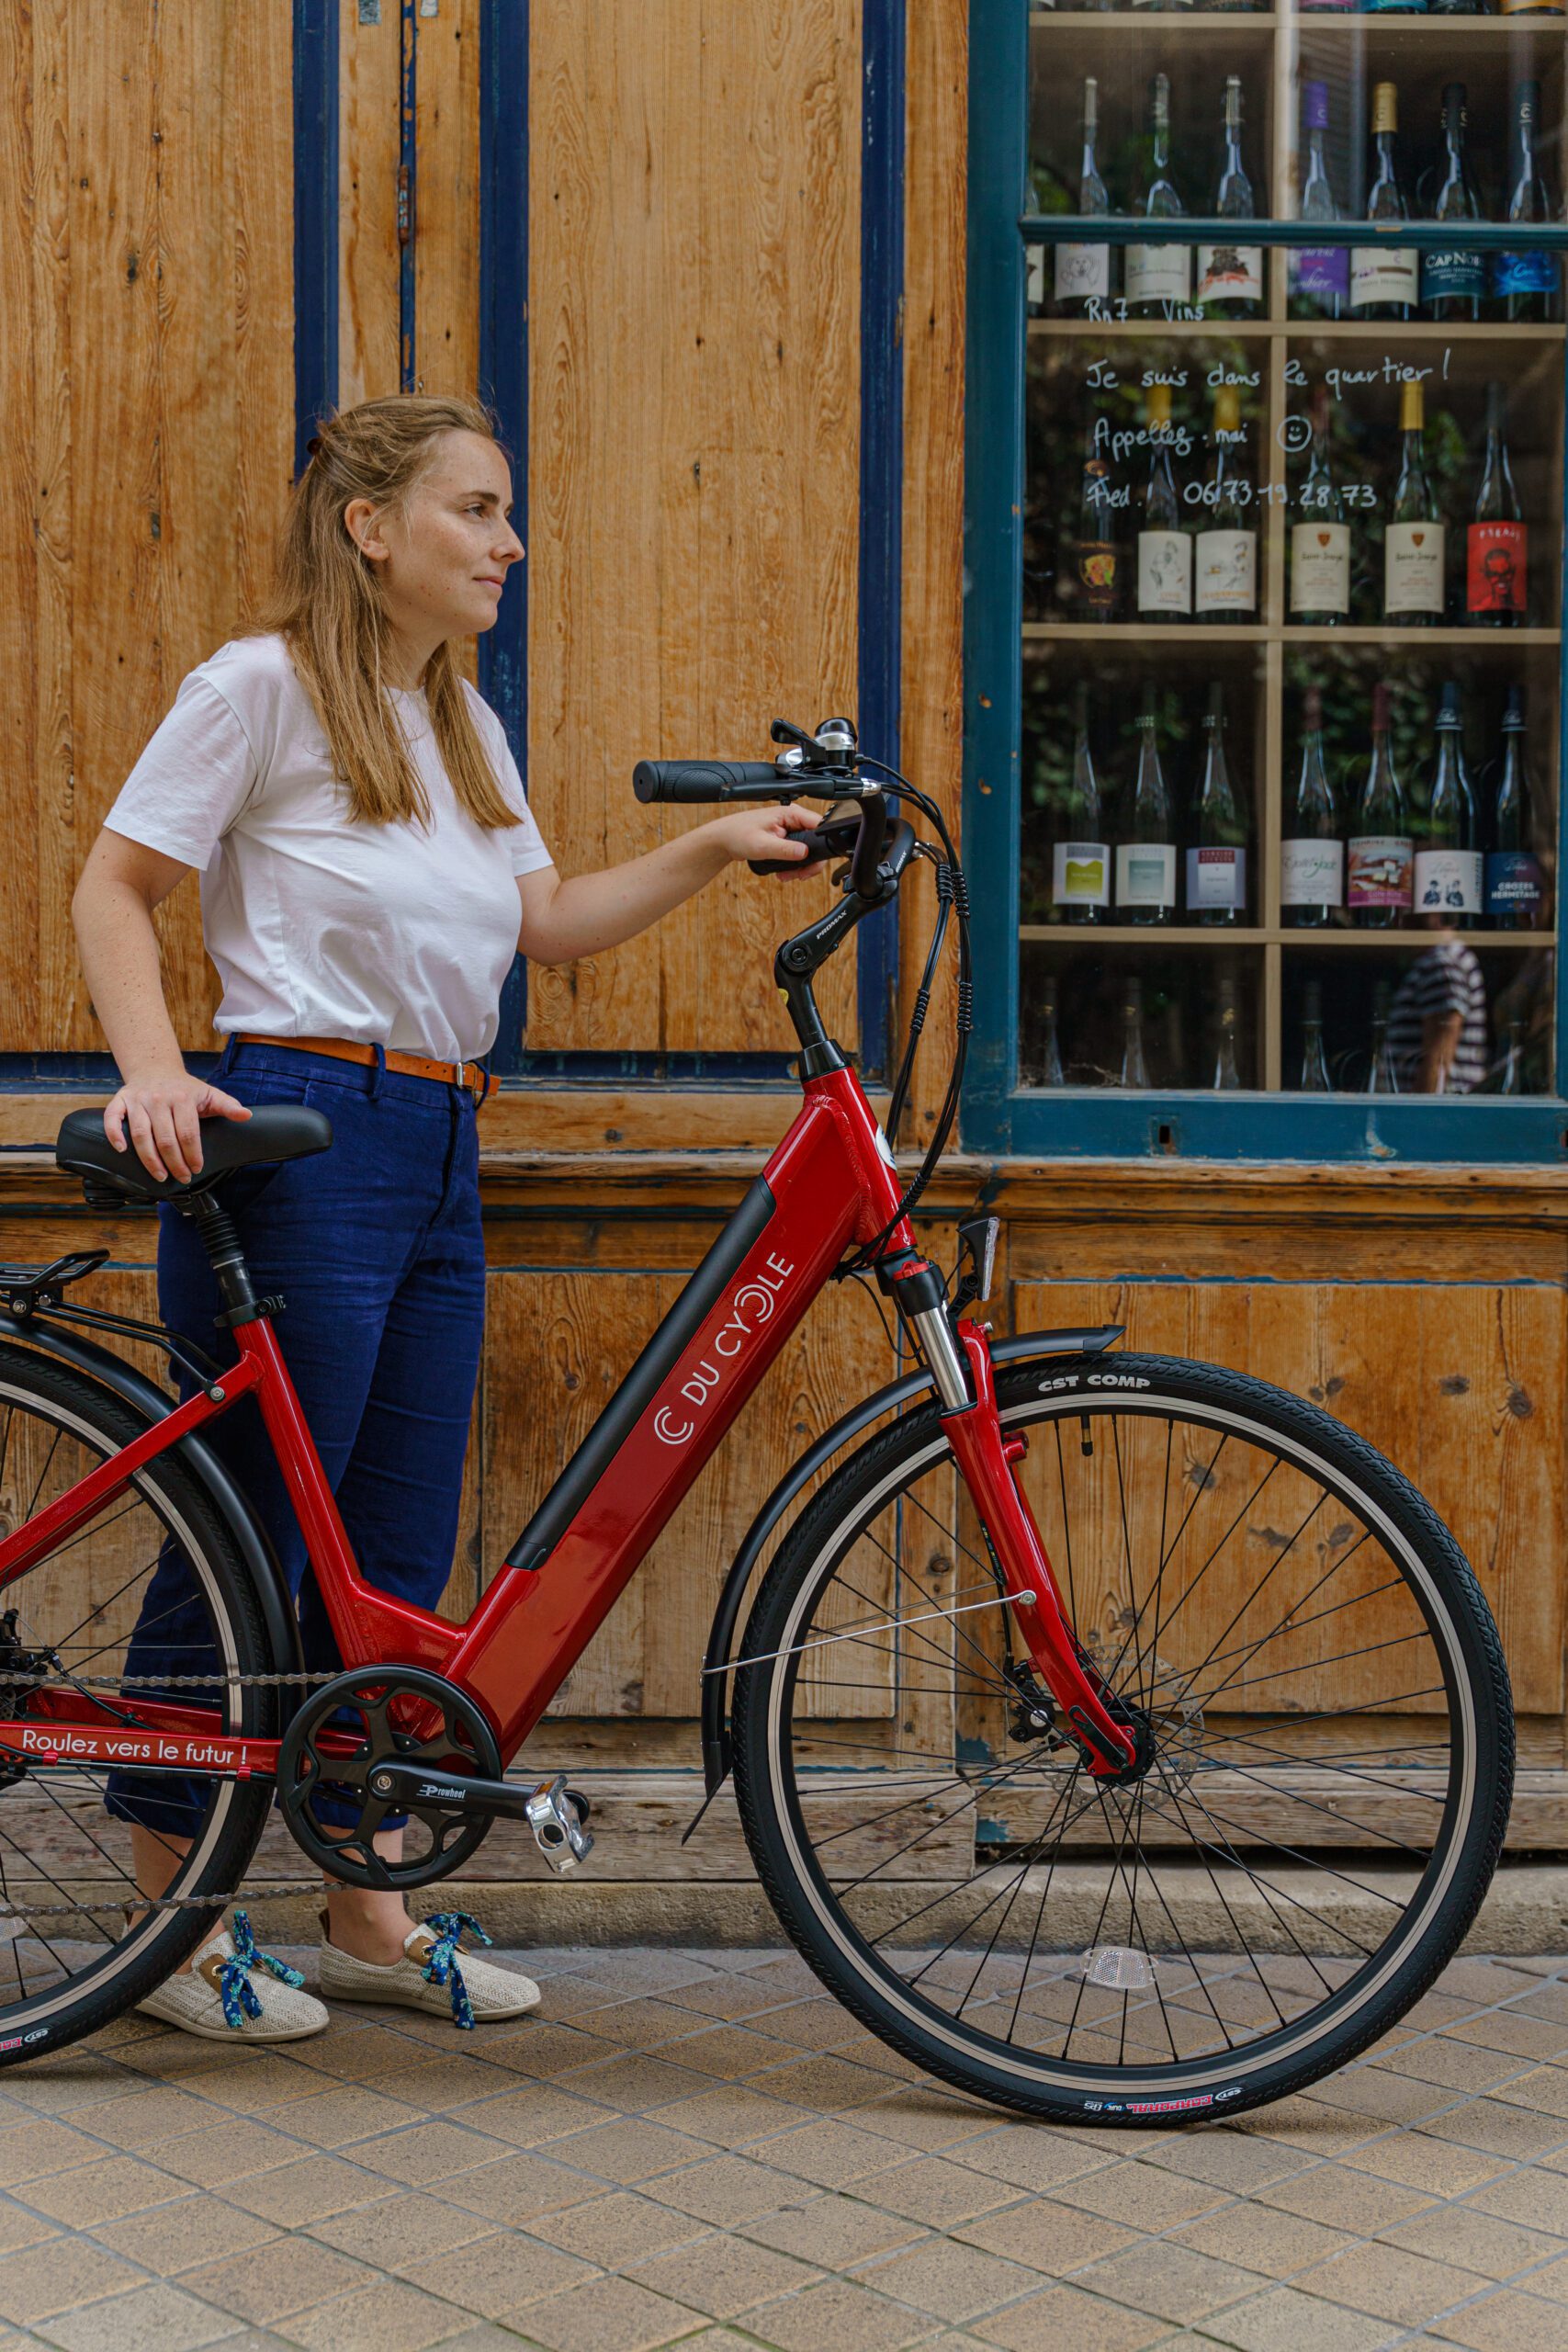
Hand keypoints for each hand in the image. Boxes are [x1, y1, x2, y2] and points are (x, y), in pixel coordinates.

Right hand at [104, 1072, 251, 1185]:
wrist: (156, 1069)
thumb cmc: (185, 1088)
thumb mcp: (209, 1094)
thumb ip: (228, 1106)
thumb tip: (247, 1115)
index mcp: (182, 1098)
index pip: (188, 1133)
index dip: (192, 1154)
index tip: (196, 1169)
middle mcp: (158, 1099)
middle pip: (165, 1138)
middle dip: (174, 1163)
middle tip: (181, 1178)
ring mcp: (138, 1100)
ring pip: (140, 1134)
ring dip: (149, 1159)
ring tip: (160, 1176)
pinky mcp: (121, 1100)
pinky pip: (113, 1118)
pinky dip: (114, 1134)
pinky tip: (122, 1150)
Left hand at [708, 803, 819, 875]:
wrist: (724, 839)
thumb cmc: (738, 835)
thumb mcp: (763, 845)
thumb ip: (785, 849)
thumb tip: (804, 852)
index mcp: (790, 813)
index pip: (818, 825)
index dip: (821, 843)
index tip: (813, 861)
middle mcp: (792, 819)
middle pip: (816, 840)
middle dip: (810, 861)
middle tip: (800, 875)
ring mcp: (790, 829)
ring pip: (808, 849)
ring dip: (801, 866)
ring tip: (788, 875)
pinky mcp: (786, 838)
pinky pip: (799, 852)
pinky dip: (795, 864)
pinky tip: (785, 872)